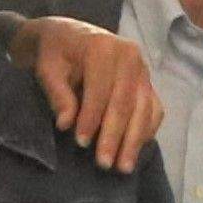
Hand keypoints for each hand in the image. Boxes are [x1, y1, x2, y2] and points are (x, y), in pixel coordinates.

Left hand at [26, 17, 161, 169]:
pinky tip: (135, 150)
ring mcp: (143, 70)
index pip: (100, 89)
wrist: (70, 36)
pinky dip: (147, 131)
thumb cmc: (56, 53)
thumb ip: (57, 93)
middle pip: (125, 102)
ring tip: (123, 166)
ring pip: (144, 109)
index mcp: (103, 47)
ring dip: (134, 141)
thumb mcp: (48, 68)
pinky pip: (154, 110)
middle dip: (115, 136)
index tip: (81, 143)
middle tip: (104, 164)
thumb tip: (65, 123)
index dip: (91, 118)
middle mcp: (130, 56)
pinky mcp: (148, 83)